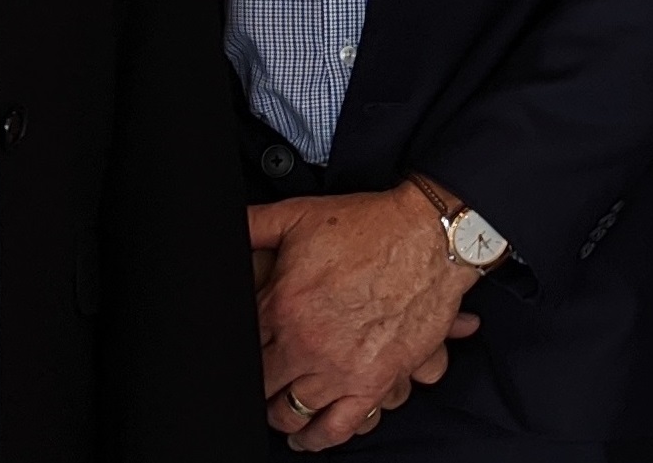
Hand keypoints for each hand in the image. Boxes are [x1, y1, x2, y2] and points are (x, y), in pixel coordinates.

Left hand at [251, 183, 483, 451]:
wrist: (430, 237)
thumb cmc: (371, 225)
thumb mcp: (299, 214)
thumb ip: (253, 224)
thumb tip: (222, 229)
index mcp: (281, 307)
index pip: (241, 349)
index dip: (236, 352)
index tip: (241, 352)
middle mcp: (306, 345)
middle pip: (261, 387)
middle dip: (256, 387)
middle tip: (259, 381)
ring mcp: (340, 369)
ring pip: (292, 412)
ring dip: (280, 415)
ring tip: (278, 410)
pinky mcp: (374, 383)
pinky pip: (337, 428)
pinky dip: (317, 439)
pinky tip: (307, 436)